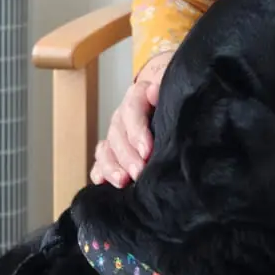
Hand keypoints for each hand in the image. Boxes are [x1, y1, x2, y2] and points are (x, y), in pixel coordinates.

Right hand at [90, 54, 171, 187]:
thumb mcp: (174, 93)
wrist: (173, 108)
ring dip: (111, 166)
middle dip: (127, 156)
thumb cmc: (176, 102)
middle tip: (138, 173)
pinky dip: (99, 172)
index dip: (137, 131)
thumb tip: (154, 92)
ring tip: (122, 181)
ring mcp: (115, 134)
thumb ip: (165, 93)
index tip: (147, 151)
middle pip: (117, 134)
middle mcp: (123, 116)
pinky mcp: (111, 152)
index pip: (131, 109)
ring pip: (106, 149)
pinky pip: (100, 161)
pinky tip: (101, 182)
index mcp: (138, 96)